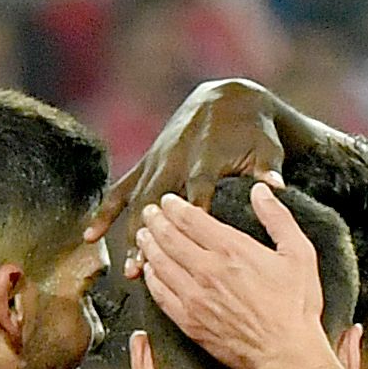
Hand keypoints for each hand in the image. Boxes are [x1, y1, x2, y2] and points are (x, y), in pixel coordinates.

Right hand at [93, 79, 293, 251]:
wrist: (226, 99)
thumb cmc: (252, 131)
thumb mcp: (265, 146)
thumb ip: (268, 167)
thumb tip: (277, 186)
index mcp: (205, 159)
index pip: (197, 190)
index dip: (191, 213)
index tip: (189, 243)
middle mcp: (175, 161)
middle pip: (159, 202)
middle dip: (151, 235)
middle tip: (145, 269)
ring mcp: (157, 163)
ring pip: (138, 202)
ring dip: (131, 235)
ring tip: (128, 269)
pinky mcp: (147, 163)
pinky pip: (122, 190)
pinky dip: (106, 212)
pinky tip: (91, 236)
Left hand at [135, 182, 326, 368]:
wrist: (285, 354)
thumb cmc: (296, 308)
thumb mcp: (299, 254)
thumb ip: (278, 218)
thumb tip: (261, 191)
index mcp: (231, 250)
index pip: (191, 219)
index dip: (174, 207)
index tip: (168, 201)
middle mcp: (208, 271)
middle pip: (169, 238)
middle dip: (156, 222)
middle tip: (149, 213)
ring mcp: (195, 298)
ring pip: (161, 265)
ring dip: (149, 247)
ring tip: (143, 237)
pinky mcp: (190, 323)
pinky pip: (161, 296)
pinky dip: (152, 280)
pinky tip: (150, 272)